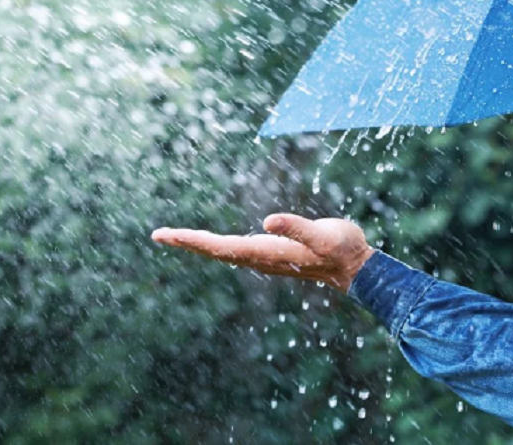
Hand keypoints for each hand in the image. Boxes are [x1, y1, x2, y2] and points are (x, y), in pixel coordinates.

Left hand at [151, 213, 374, 292]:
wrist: (355, 268)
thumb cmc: (342, 249)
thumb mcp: (322, 235)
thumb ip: (297, 228)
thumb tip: (268, 221)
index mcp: (264, 252)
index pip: (218, 246)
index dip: (191, 240)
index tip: (165, 235)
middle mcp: (259, 258)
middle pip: (214, 251)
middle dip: (185, 242)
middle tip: (157, 235)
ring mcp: (263, 258)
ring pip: (222, 252)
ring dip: (197, 244)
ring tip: (174, 237)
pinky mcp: (270, 254)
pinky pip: (234, 250)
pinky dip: (215, 245)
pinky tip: (210, 243)